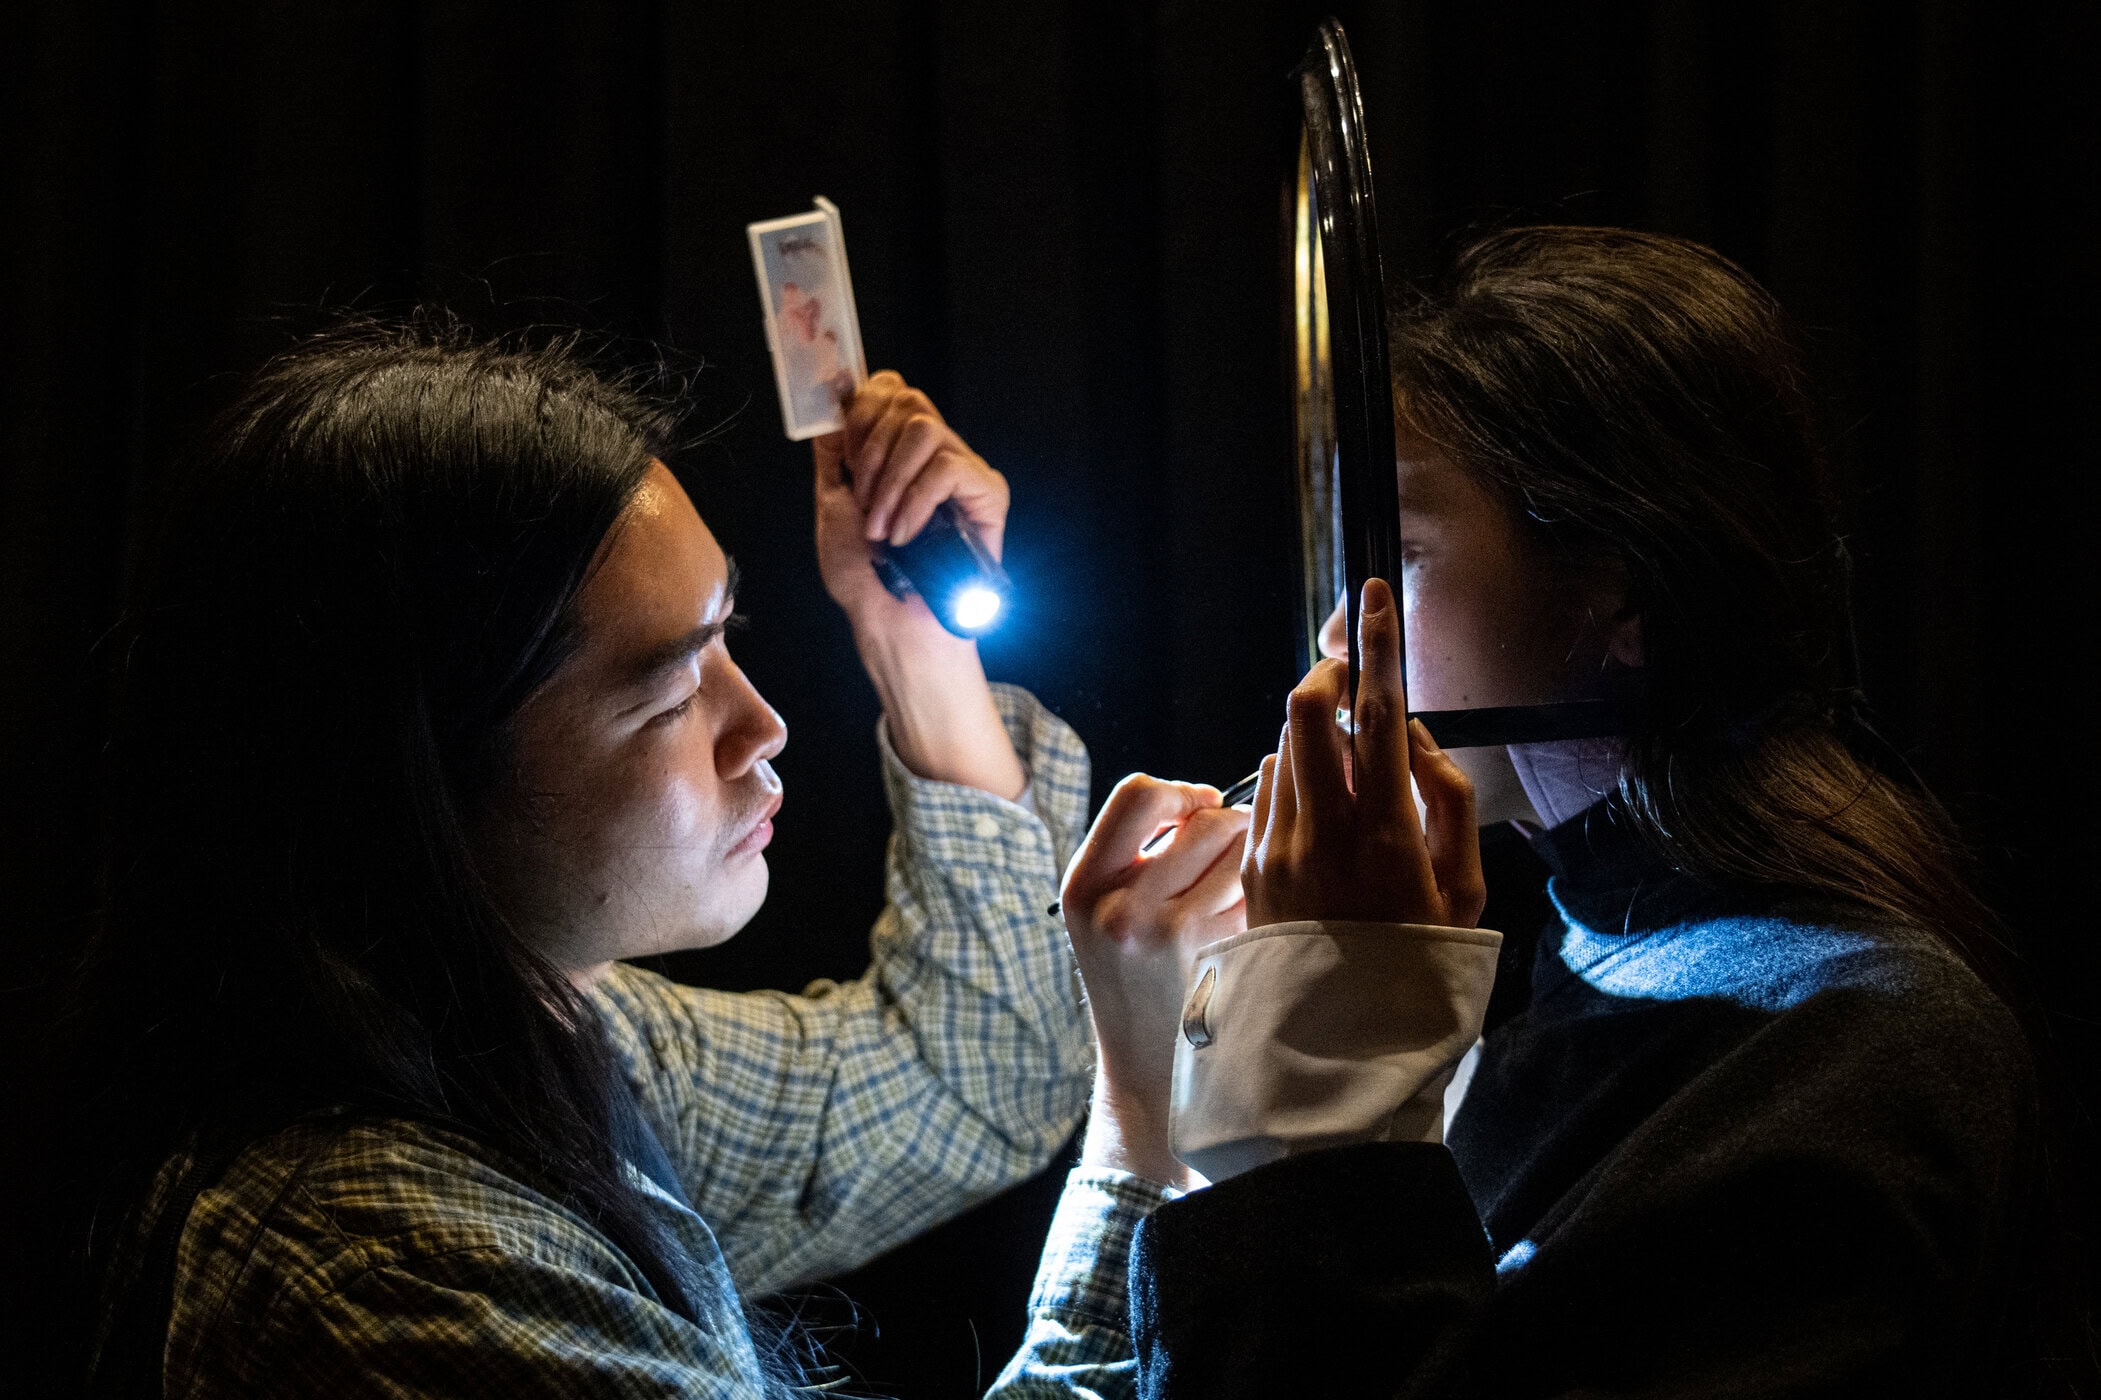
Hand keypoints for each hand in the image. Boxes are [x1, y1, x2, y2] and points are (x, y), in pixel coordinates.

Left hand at [808, 373, 1022, 796]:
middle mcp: (933, 453)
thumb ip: (834, 454)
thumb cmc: (865, 577)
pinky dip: (916, 500)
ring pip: (924, 428)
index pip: (891, 390)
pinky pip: (948, 467)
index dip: (865, 404)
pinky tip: (904, 534)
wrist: (892, 623)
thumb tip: (830, 407)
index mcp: (896, 452)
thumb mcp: (833, 505)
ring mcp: (962, 470)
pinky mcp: (987, 493)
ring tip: (882, 525)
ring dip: (889, 478)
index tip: (844, 446)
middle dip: (869, 447)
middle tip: (862, 500)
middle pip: (907, 399)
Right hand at [1061, 775, 1249, 1185]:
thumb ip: (1136, 852)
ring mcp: (1163, 929)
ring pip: (1236, 848)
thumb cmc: (1134, 976)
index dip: (1178, 792)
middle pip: (1199, 816)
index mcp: (1082, 883)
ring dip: (1251, 857)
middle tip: (1231, 847)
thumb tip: (1207, 797)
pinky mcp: (1208, 951)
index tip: (1197, 810)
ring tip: (1238, 885)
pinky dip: (1261, 893)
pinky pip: (1254, 889)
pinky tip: (1250, 918)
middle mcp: (1116, 903)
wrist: (1144, 1068)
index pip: (1136, 792)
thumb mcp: (1104, 911)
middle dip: (1226, 821)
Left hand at [1243, 578, 1484, 929]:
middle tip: (1352, 672)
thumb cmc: (1424, 963)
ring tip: (1351, 772)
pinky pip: (1268, 793)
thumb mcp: (1466, 890)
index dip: (1378, 647)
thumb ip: (1448, 801)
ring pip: (1284, 749)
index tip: (1375, 598)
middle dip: (1328, 676)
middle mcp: (1321, 833)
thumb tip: (1414, 736)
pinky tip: (1324, 815)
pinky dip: (1296, 780)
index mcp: (1384, 835)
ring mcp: (1277, 850)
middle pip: (1304, 712)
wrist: (1347, 1044)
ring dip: (1316, 736)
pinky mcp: (1252, 869)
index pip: (1374, 714)